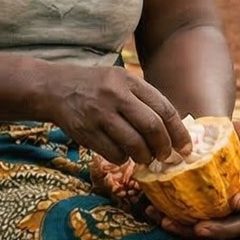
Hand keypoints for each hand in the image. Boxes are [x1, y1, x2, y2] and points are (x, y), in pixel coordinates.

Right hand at [45, 65, 189, 164]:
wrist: (54, 88)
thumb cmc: (95, 87)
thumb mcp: (120, 81)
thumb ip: (144, 100)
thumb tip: (174, 130)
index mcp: (128, 81)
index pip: (163, 109)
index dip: (178, 132)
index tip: (185, 148)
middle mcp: (114, 95)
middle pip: (151, 127)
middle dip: (163, 147)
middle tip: (165, 156)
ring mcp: (99, 114)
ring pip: (133, 144)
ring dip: (143, 156)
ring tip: (144, 157)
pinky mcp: (85, 131)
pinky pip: (113, 153)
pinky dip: (123, 158)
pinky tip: (122, 154)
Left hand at [144, 119, 239, 239]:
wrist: (192, 143)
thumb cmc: (214, 138)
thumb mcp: (226, 131)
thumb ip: (239, 131)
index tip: (236, 203)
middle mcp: (238, 201)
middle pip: (239, 223)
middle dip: (221, 230)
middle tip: (200, 229)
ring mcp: (217, 212)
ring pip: (210, 230)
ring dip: (188, 231)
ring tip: (167, 223)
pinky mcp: (195, 215)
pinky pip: (185, 224)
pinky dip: (169, 220)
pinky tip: (152, 212)